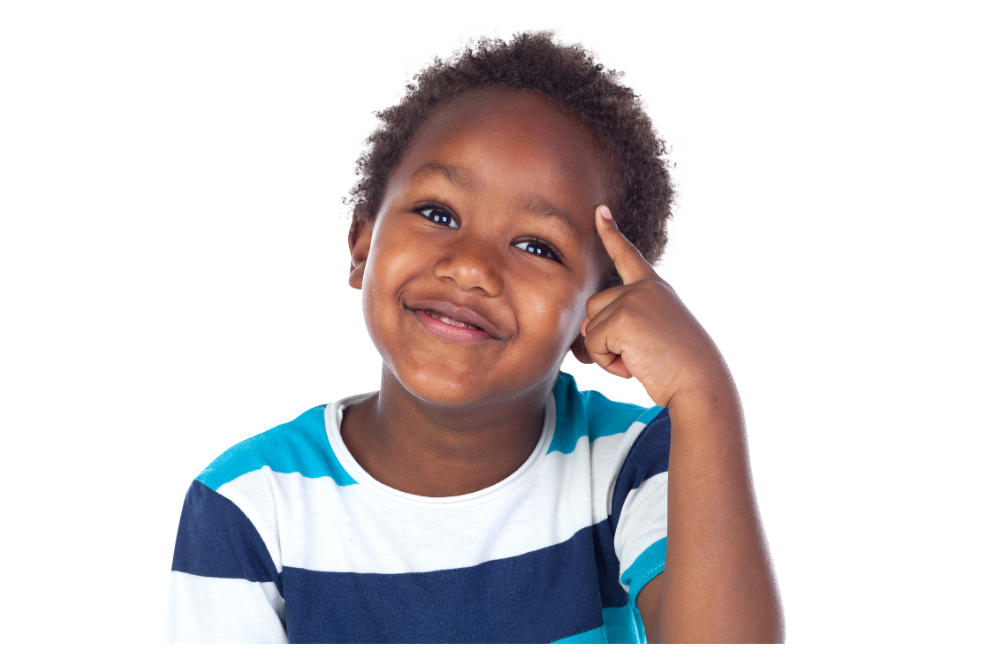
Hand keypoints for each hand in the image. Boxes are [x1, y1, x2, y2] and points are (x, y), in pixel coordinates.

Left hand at [579, 206, 728, 406]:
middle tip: (637, 354)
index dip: (611, 234)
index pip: (628, 256)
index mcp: (655, 288)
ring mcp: (633, 299)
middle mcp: (643, 288)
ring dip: (606, 350)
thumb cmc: (679, 367)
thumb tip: (584, 327)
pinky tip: (634, 367)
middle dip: (605, 334)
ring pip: (591, 325)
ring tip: (638, 360)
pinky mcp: (622, 318)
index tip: (600, 211)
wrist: (699, 382)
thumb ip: (619, 322)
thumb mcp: (651, 335)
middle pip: (594, 305)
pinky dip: (607, 362)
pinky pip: (593, 343)